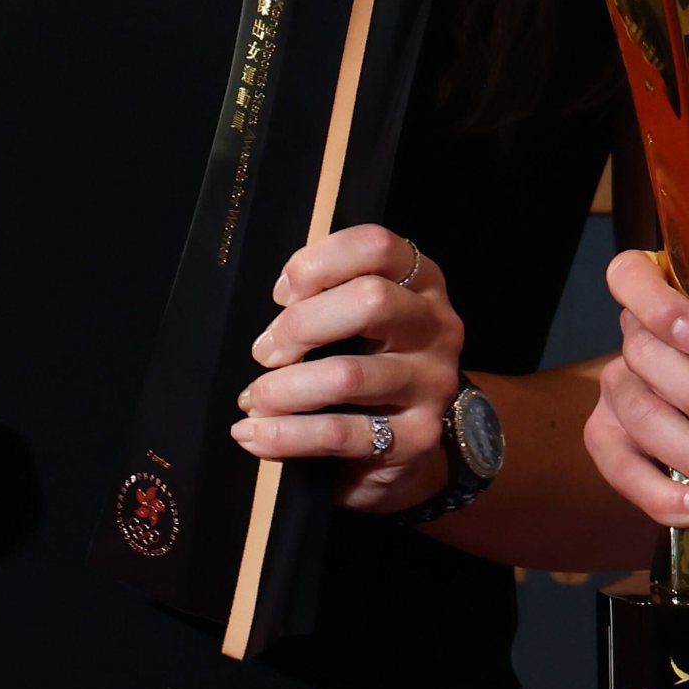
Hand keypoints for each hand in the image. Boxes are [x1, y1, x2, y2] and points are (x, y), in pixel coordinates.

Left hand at [235, 225, 461, 515]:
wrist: (410, 443)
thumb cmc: (371, 363)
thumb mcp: (362, 319)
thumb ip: (330, 297)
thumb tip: (278, 308)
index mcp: (422, 282)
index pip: (376, 246)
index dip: (319, 263)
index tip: (281, 294)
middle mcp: (436, 326)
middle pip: (370, 300)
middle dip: (300, 325)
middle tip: (264, 352)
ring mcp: (432, 383)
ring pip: (348, 375)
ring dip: (284, 388)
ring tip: (253, 399)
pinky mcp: (417, 436)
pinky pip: (341, 433)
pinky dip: (287, 435)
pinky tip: (255, 435)